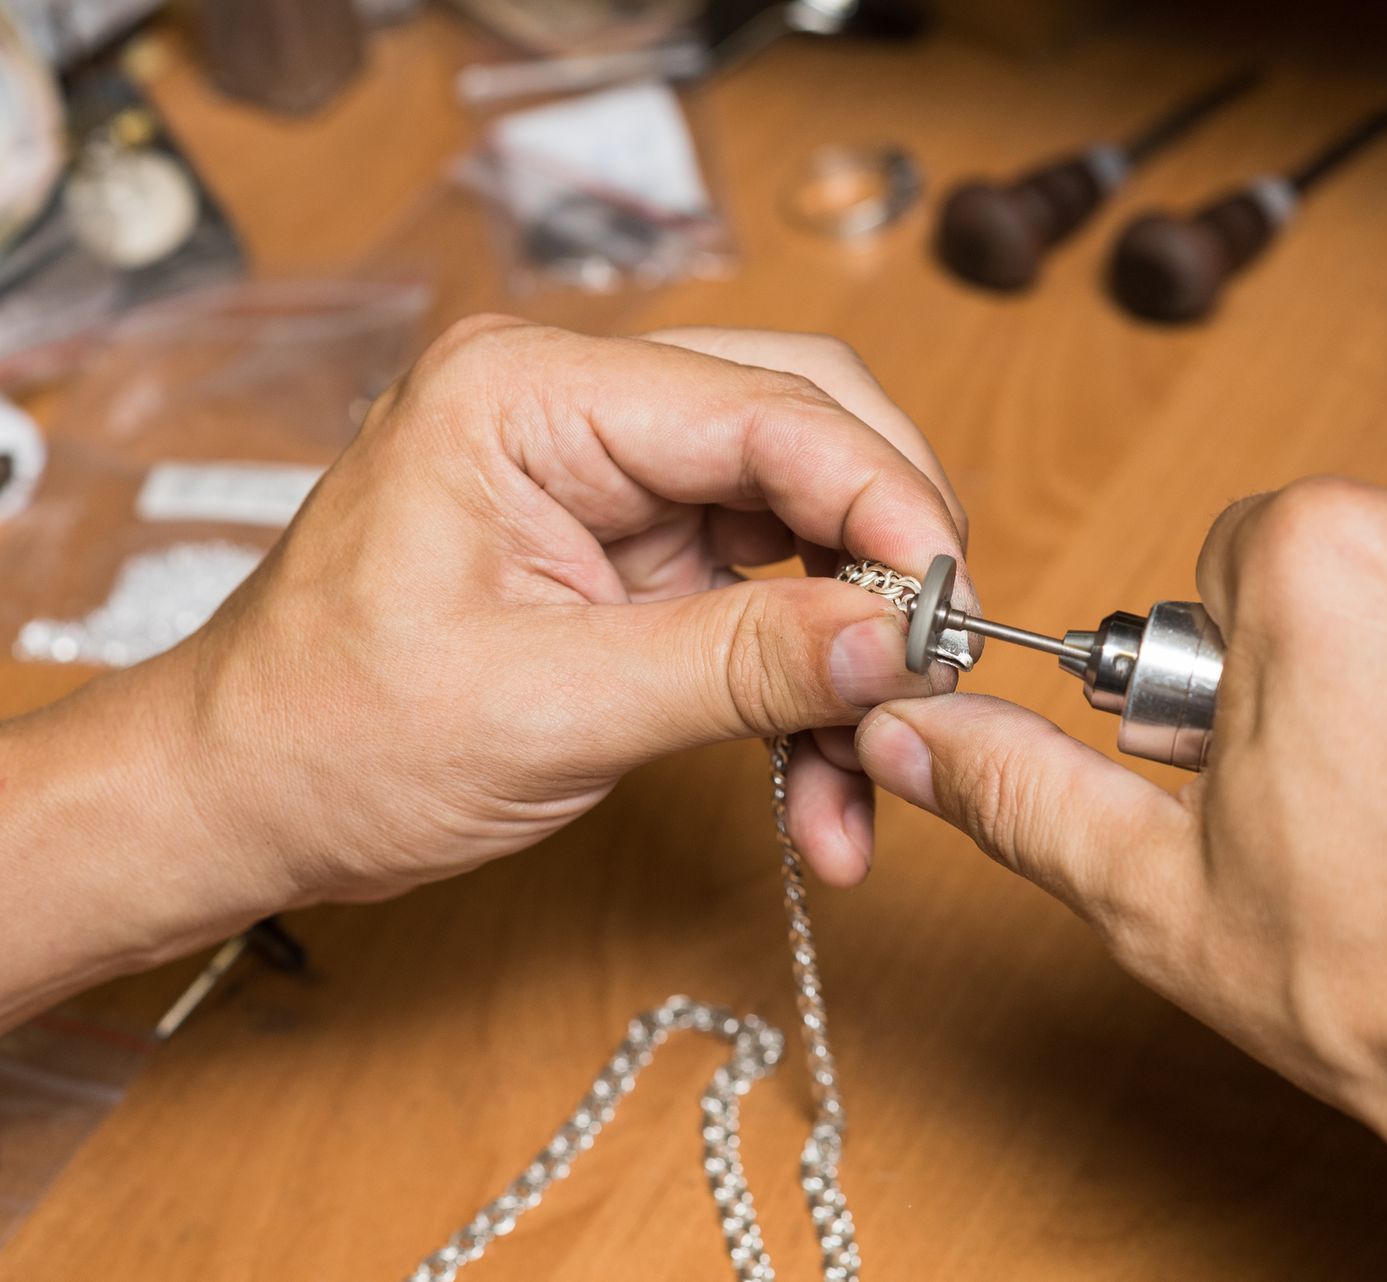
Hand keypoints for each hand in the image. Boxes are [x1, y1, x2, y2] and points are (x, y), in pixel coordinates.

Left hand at [177, 320, 970, 903]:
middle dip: (885, 555)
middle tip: (931, 663)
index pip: (768, 406)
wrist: (239, 800)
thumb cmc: (327, 735)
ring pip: (804, 526)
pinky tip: (821, 785)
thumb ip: (735, 663)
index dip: (884, 500)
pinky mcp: (632, 556)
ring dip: (850, 647)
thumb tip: (896, 639)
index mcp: (528, 394)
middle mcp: (580, 412)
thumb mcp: (543, 707)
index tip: (949, 608)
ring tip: (867, 767)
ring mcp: (611, 482)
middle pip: (807, 435)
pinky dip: (803, 688)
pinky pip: (765, 597)